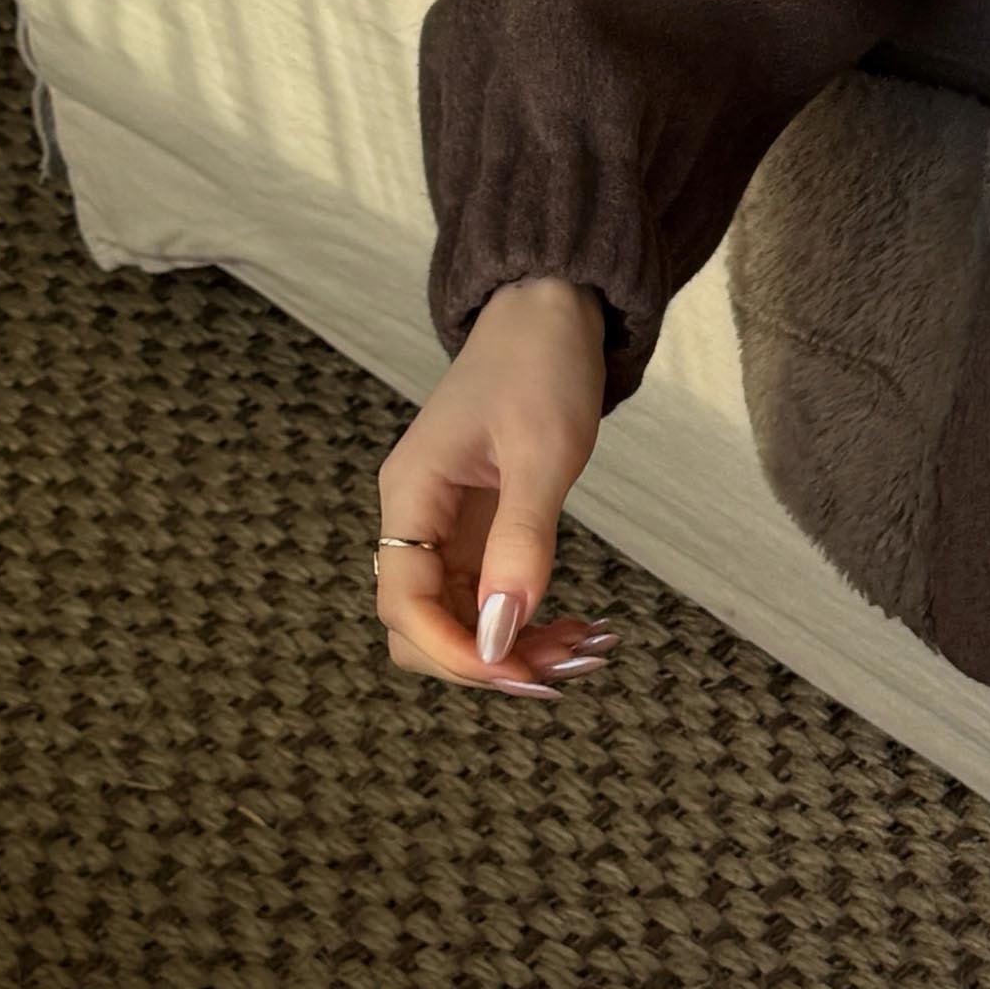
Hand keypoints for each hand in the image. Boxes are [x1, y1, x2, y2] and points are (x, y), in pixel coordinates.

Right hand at [374, 275, 616, 699]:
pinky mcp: (477, 530)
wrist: (549, 312)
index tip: (519, 676)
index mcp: (411, 496)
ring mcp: (444, 528)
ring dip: (514, 651)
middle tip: (563, 671)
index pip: (404, 605)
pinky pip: (487, 598)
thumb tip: (500, 636)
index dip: (454, 653)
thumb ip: (522, 544)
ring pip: (458, 621)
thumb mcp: (543, 453)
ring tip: (585, 651)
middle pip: (418, 627)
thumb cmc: (541, 365)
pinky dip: (528, 623)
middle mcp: (415, 519)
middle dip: (485, 662)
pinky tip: (578, 628)